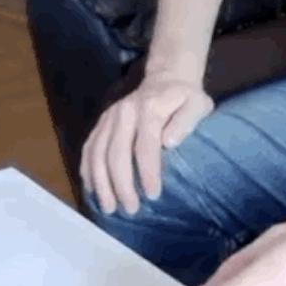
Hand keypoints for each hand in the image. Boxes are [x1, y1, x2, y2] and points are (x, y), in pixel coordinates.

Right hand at [80, 75, 213, 214]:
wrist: (165, 76)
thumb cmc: (185, 97)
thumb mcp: (198, 104)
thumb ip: (186, 121)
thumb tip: (169, 143)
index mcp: (149, 109)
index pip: (145, 146)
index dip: (147, 173)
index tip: (153, 196)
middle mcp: (124, 112)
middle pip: (116, 153)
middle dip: (121, 185)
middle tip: (131, 209)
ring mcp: (109, 117)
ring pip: (97, 153)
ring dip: (101, 183)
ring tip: (109, 207)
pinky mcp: (102, 122)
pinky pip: (89, 148)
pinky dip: (88, 170)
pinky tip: (92, 190)